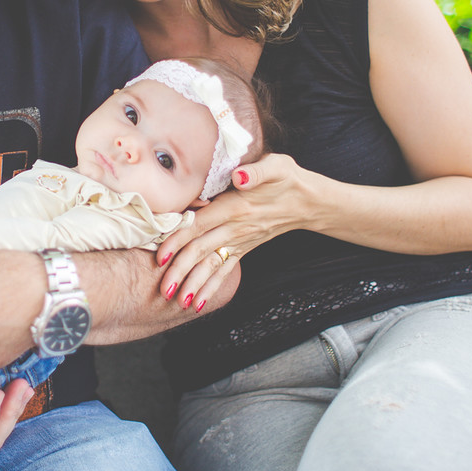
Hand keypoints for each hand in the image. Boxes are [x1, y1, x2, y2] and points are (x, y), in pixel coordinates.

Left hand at [156, 154, 315, 310]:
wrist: (308, 202)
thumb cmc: (286, 178)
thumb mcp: (276, 166)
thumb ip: (256, 172)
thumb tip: (239, 177)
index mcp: (236, 207)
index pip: (200, 224)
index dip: (179, 239)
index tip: (162, 255)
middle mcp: (236, 228)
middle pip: (201, 250)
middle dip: (181, 270)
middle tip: (164, 289)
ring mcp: (240, 242)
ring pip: (212, 265)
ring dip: (194, 285)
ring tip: (178, 302)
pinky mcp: (244, 249)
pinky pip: (225, 271)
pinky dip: (211, 288)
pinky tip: (198, 304)